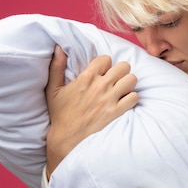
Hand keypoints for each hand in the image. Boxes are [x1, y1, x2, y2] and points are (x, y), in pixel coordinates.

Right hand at [45, 46, 138, 177]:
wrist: (67, 140)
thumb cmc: (60, 114)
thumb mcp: (53, 90)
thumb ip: (56, 67)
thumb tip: (58, 48)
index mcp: (86, 77)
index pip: (106, 58)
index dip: (105, 64)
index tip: (102, 72)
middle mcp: (100, 85)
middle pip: (123, 66)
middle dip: (120, 71)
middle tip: (115, 80)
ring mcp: (110, 99)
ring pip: (132, 79)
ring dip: (128, 83)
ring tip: (121, 89)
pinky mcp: (117, 112)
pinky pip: (134, 97)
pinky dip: (131, 98)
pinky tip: (124, 102)